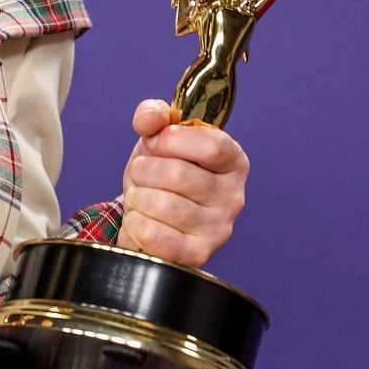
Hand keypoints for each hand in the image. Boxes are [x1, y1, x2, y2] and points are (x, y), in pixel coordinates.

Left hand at [115, 99, 247, 267]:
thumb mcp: (158, 135)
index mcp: (233, 161)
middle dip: (144, 169)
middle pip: (178, 175)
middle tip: (142, 173)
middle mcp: (234, 196)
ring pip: (161, 205)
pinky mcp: (197, 254)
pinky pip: (152, 235)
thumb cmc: (161, 171)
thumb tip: (150, 119)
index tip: (156, 141)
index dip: (172, 140)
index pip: (212, 145)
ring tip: (142, 197)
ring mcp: (218, 229)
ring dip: (137, 197)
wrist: (152, 214)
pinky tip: (141, 219)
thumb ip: (154, 114)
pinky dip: (135, 224)